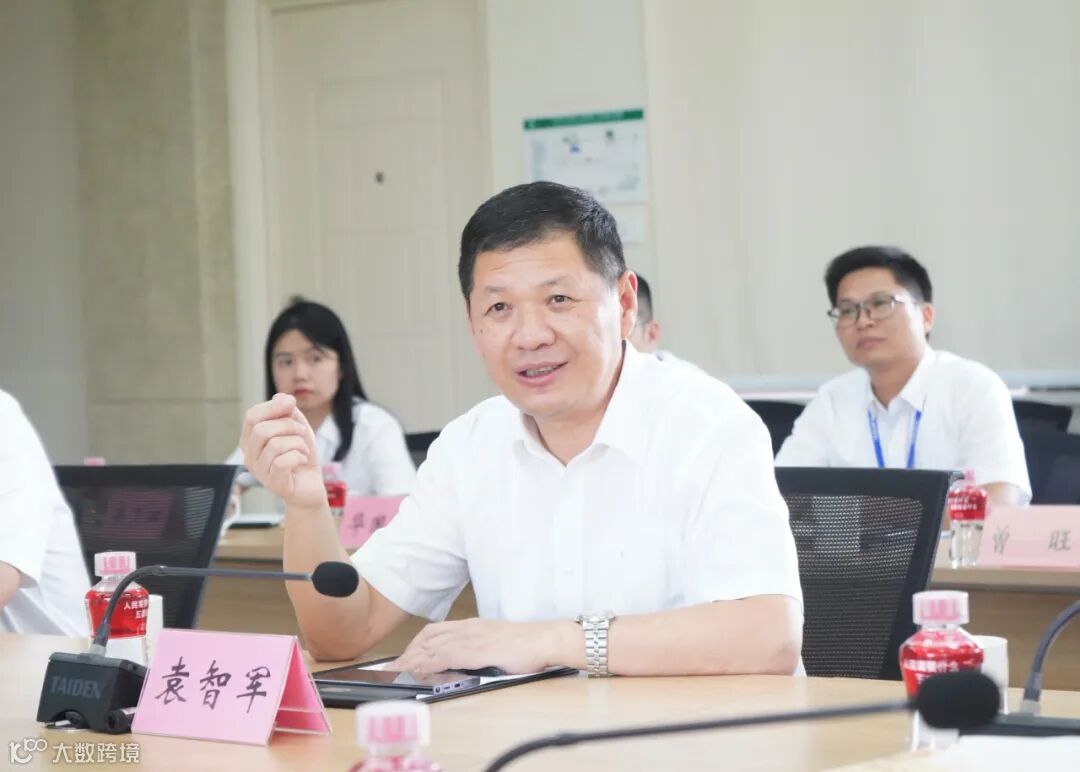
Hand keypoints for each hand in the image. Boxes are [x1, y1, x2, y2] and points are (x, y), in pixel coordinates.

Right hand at [239, 394, 323, 508]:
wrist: (310, 486)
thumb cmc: (301, 456)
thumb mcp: (298, 428)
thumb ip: (289, 412)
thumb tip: (281, 396)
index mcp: (251, 439)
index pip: (251, 416)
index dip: (272, 406)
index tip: (291, 403)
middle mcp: (250, 455)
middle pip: (261, 430)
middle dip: (288, 425)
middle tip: (301, 432)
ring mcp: (259, 471)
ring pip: (275, 445)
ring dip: (298, 442)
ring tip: (303, 448)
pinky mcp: (272, 483)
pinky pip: (284, 462)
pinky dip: (300, 457)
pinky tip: (302, 461)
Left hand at [388, 618, 576, 674]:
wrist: (545, 639)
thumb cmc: (526, 645)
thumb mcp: (495, 643)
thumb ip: (476, 651)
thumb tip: (461, 664)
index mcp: (472, 626)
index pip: (435, 632)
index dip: (416, 643)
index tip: (402, 656)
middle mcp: (468, 629)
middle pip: (428, 638)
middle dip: (408, 653)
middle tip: (392, 667)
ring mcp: (472, 638)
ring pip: (433, 646)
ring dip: (413, 658)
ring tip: (398, 671)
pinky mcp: (477, 650)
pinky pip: (446, 655)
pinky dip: (428, 663)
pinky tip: (419, 670)